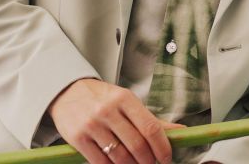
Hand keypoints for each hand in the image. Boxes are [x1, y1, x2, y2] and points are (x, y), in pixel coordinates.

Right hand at [47, 77, 186, 163]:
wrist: (68, 92)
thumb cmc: (102, 98)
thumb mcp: (126, 101)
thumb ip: (150, 119)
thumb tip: (180, 131)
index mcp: (125, 98)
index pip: (150, 127)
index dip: (162, 148)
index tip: (167, 158)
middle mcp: (109, 110)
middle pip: (137, 145)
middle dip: (148, 161)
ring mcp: (93, 124)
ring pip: (120, 157)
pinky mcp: (78, 138)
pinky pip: (100, 162)